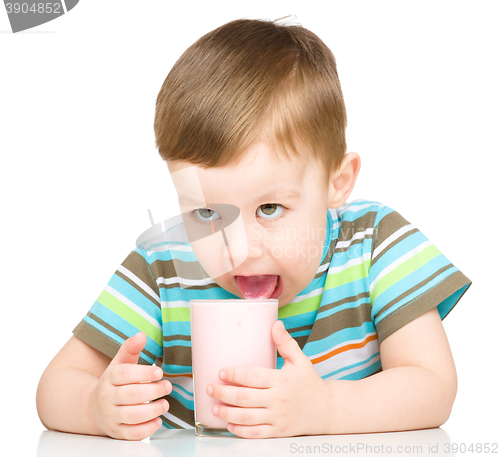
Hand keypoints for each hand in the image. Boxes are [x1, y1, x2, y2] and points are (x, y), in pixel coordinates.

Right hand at [89, 332, 171, 439]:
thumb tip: (142, 335)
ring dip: (151, 411)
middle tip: (167, 387)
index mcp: (109, 378)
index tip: (160, 372)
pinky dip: (146, 429)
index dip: (143, 373)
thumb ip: (130, 349)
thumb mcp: (119, 363)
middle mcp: (107, 398)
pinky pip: (131, 434)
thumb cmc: (113, 383)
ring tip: (165, 404)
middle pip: (130, 395)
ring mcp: (111, 416)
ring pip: (131, 416)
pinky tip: (158, 420)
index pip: (125, 374)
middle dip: (152, 391)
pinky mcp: (116, 432)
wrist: (93, 408)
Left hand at [207, 320, 331, 437]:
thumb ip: (285, 342)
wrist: (327, 409)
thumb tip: (275, 323)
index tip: (220, 372)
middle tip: (209, 388)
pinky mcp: (279, 432)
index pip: (253, 376)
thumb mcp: (300, 360)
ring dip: (227, 413)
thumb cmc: (310, 382)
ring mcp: (278, 417)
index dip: (234, 374)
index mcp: (282, 380)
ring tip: (214, 407)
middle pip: (245, 397)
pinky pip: (256, 433)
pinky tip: (229, 424)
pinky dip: (241, 430)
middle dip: (224, 393)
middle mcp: (279, 399)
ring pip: (247, 417)